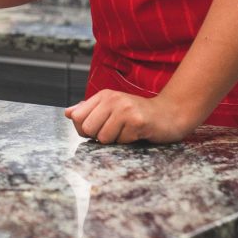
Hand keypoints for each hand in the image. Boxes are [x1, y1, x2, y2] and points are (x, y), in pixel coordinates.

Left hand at [64, 89, 193, 143]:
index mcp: (103, 96)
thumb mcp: (111, 108)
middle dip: (98, 136)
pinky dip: (129, 141)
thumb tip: (67, 113)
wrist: (170, 114)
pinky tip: (138, 132)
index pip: (76, 117)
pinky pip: (121, 141)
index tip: (97, 129)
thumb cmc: (138, 114)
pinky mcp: (137, 121)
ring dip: (115, 140)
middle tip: (114, 132)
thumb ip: (89, 110)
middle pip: (87, 128)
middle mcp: (112, 99)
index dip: (84, 129)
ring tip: (127, 131)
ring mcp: (125, 109)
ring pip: (103, 137)